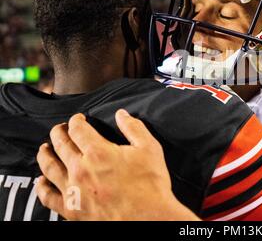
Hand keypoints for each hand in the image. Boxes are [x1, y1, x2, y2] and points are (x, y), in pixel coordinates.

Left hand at [36, 109, 199, 220]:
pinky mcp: (72, 209)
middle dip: (58, 133)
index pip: (77, 129)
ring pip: (49, 167)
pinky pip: (48, 196)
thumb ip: (134, 128)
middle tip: (59, 129)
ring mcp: (73, 190)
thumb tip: (122, 115)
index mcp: (98, 152)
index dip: (76, 120)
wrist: (148, 218)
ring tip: (44, 149)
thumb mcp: (149, 149)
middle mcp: (80, 169)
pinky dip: (41, 187)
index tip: (78, 119)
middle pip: (60, 145)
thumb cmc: (150, 185)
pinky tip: (41, 182)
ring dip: (45, 154)